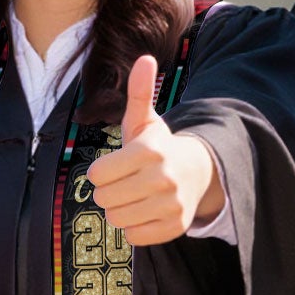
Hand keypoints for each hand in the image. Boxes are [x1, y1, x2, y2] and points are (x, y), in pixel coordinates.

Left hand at [86, 54, 222, 246]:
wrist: (197, 172)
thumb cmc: (159, 146)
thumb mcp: (145, 120)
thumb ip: (139, 92)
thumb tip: (145, 58)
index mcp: (150, 151)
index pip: (97, 175)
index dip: (100, 172)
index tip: (115, 167)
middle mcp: (163, 179)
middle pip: (104, 199)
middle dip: (108, 191)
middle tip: (124, 183)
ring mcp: (171, 205)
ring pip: (117, 219)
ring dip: (120, 210)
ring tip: (134, 197)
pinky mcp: (175, 227)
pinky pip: (134, 236)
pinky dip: (134, 227)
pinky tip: (145, 211)